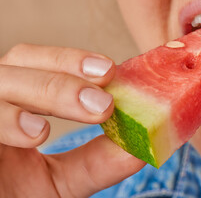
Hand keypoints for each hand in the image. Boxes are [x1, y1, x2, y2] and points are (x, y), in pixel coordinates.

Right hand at [0, 44, 144, 196]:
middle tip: (106, 96)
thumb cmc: (17, 197)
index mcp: (17, 104)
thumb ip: (96, 162)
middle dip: (67, 72)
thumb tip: (142, 146)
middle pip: (20, 59)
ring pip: (2, 80)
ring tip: (93, 111)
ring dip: (50, 91)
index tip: (111, 71)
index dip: (74, 61)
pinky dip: (5, 118)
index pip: (41, 64)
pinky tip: (36, 133)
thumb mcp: (63, 181)